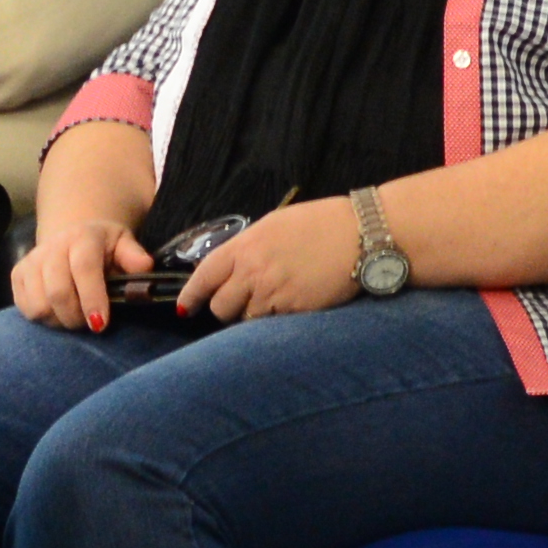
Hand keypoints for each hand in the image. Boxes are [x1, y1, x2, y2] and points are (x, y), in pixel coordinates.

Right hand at [15, 220, 151, 330]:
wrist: (73, 236)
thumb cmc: (105, 247)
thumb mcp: (124, 244)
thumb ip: (134, 256)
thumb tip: (144, 267)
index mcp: (83, 237)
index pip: (84, 268)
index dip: (92, 298)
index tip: (100, 324)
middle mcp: (52, 247)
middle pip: (57, 291)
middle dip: (76, 317)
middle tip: (92, 326)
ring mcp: (31, 261)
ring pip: (38, 304)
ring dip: (59, 320)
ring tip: (76, 318)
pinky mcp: (17, 274)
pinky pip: (24, 307)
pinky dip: (43, 319)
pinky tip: (59, 313)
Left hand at [179, 197, 366, 321]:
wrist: (362, 233)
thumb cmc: (322, 223)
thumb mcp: (276, 225)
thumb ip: (249, 247)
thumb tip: (233, 268)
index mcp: (245, 245)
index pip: (204, 276)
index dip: (191, 296)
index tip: (185, 308)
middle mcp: (253, 270)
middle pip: (220, 306)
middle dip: (227, 308)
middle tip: (241, 303)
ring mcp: (274, 292)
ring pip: (246, 319)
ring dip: (253, 315)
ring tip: (274, 301)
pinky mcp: (295, 309)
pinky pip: (273, 324)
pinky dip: (277, 319)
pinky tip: (292, 304)